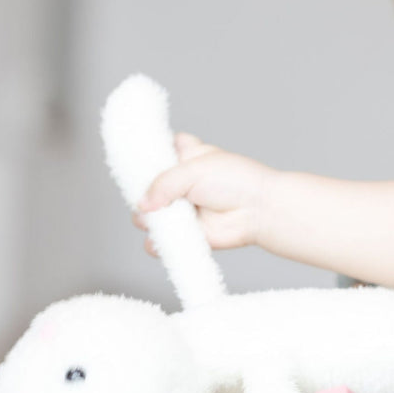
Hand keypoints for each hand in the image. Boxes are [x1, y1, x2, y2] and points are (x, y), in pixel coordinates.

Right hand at [133, 133, 275, 252]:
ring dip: (150, 217)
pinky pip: (158, 241)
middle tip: (152, 192)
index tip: (136, 161)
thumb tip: (142, 204)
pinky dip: (157, 241)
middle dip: (142, 191)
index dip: (144, 156)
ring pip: (145, 215)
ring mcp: (178, 209)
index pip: (154, 151)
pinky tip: (168, 233)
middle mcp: (177, 183)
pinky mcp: (183, 233)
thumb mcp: (194, 168)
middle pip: (143, 186)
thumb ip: (162, 182)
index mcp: (182, 156)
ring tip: (169, 212)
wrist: (257, 210)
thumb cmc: (235, 180)